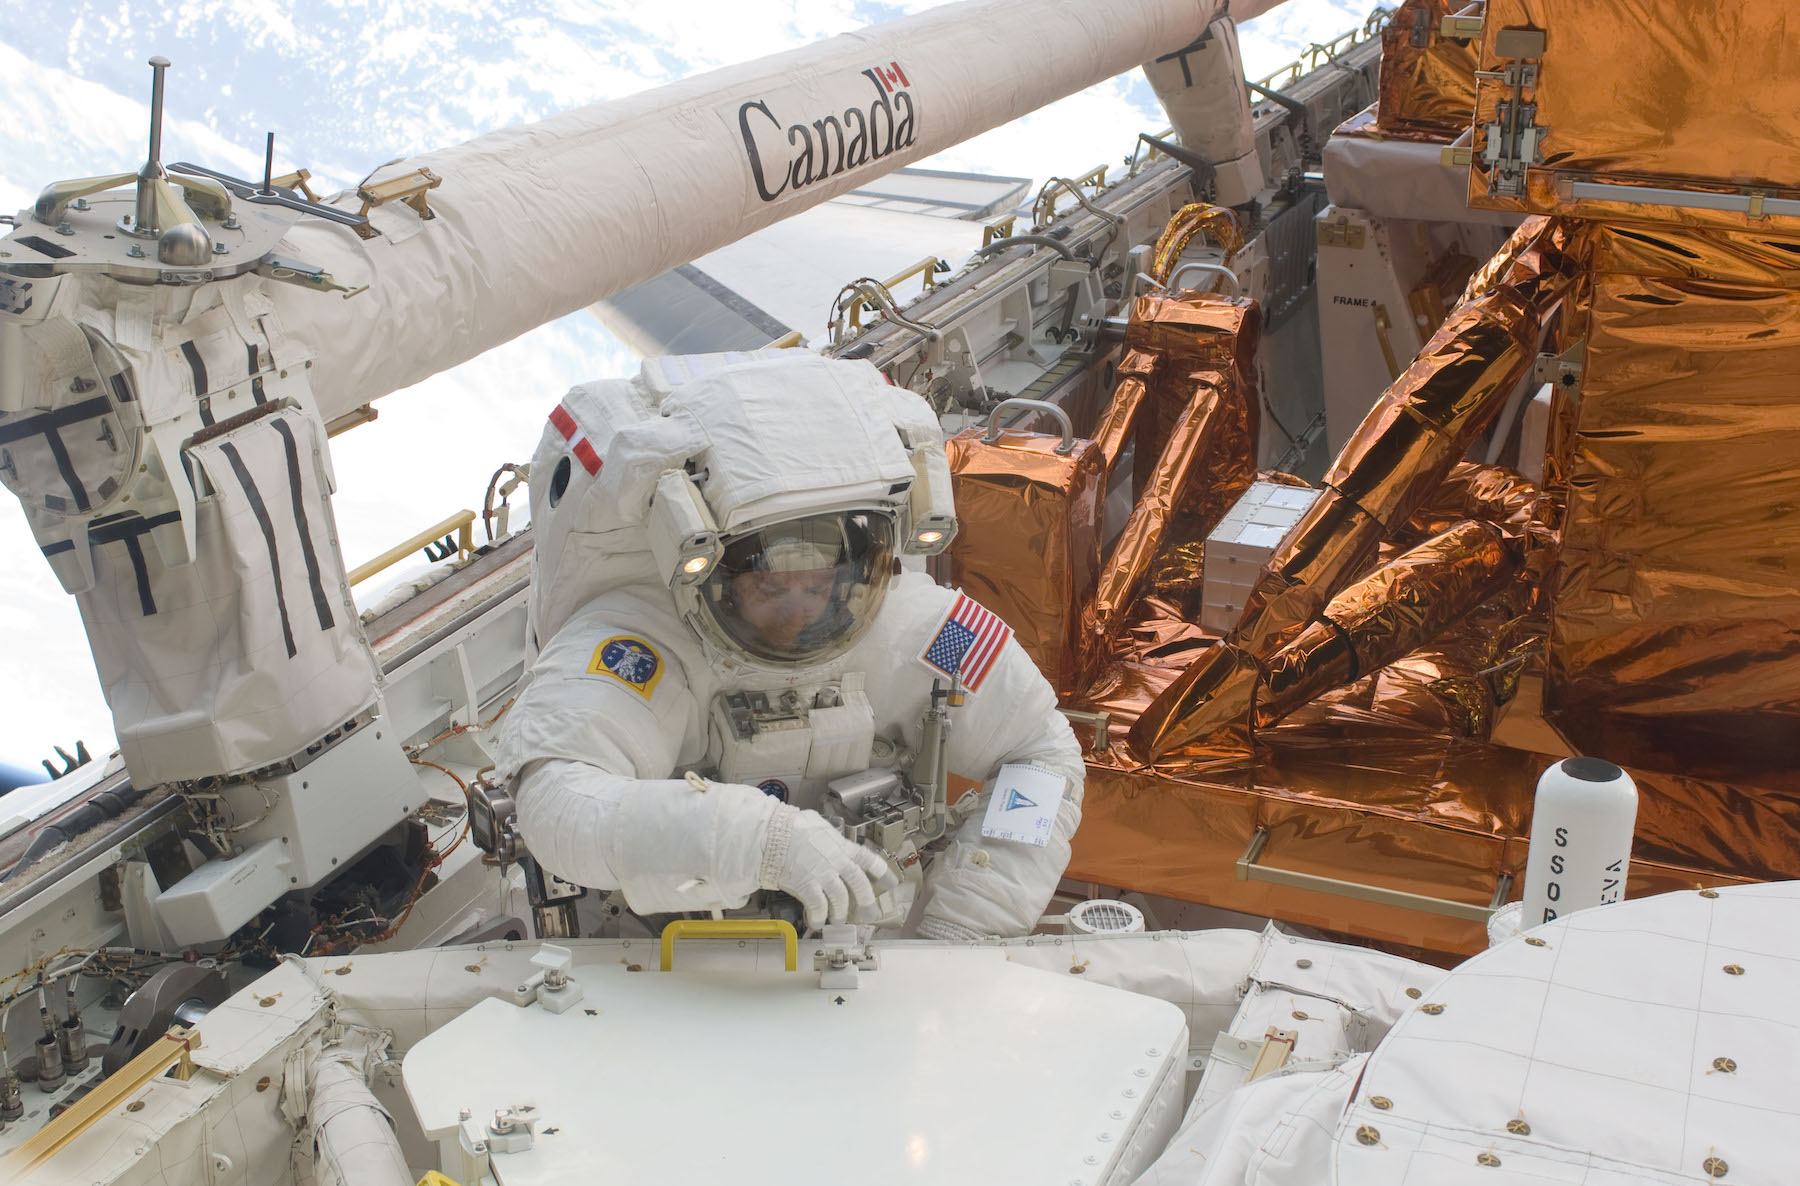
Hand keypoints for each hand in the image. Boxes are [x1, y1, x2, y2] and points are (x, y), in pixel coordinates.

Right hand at [759, 805, 897, 929]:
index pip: (868, 859)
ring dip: (839, 913)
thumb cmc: (791, 826)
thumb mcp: (816, 824)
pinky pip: (817, 908)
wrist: (771, 836)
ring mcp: (823, 876)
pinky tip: (817, 923)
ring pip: (839, 900)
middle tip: (870, 913)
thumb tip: (828, 835)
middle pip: (859, 884)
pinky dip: (818, 917)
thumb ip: (828, 834)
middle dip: (867, 900)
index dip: (882, 872)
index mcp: (841, 846)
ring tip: (838, 921)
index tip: (891, 883)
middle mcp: (836, 862)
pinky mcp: (807, 887)